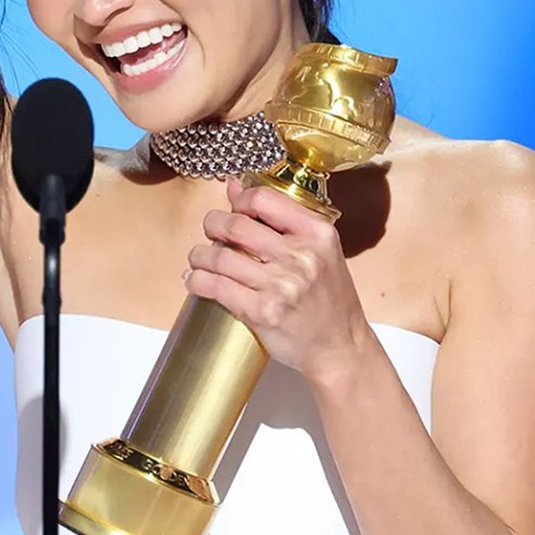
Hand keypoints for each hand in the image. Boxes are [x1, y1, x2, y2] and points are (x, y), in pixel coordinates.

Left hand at [183, 177, 375, 378]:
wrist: (340, 346)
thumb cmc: (329, 298)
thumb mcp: (318, 251)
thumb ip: (281, 219)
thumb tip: (235, 188)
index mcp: (317, 234)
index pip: (264, 199)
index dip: (239, 200)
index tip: (233, 208)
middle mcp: (301, 256)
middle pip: (235, 225)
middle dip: (212, 225)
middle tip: (210, 231)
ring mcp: (281, 286)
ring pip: (220, 257)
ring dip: (200, 256)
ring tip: (199, 259)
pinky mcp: (263, 312)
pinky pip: (216, 288)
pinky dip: (197, 281)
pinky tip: (195, 279)